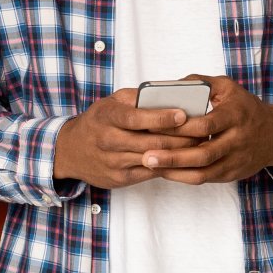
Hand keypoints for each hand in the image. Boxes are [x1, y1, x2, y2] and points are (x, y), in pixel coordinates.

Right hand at [53, 88, 198, 188]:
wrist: (70, 151)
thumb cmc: (97, 122)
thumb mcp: (110, 103)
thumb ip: (136, 98)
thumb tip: (168, 94)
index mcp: (106, 117)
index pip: (136, 118)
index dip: (161, 117)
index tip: (183, 114)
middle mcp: (107, 140)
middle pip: (151, 141)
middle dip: (180, 137)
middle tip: (202, 131)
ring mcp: (113, 162)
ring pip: (153, 159)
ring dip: (179, 153)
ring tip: (199, 145)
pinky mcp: (119, 178)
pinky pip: (150, 173)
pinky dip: (168, 166)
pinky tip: (183, 159)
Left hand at [142, 75, 272, 183]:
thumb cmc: (244, 108)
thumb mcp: (227, 88)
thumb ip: (200, 83)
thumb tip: (170, 85)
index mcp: (235, 116)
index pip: (206, 124)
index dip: (180, 127)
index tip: (155, 126)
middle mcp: (237, 140)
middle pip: (203, 154)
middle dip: (173, 157)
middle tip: (146, 156)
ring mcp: (235, 160)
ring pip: (202, 172)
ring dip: (174, 171)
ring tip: (149, 165)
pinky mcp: (231, 174)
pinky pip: (204, 179)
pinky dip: (182, 177)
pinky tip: (163, 171)